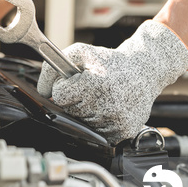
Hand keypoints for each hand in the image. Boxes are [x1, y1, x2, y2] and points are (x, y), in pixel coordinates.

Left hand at [37, 21, 187, 144]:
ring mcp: (116, 121)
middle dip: (76, 99)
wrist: (145, 70)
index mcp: (94, 85)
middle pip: (70, 110)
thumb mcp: (79, 52)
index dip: (65, 87)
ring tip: (104, 96)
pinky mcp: (124, 131)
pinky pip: (98, 133)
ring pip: (83, 122)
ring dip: (88, 110)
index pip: (59, 96)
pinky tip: (110, 108)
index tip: (77, 81)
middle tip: (93, 88)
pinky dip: (100, 122)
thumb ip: (52, 68)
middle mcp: (106, 105)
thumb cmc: (109, 61)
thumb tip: (42, 91)